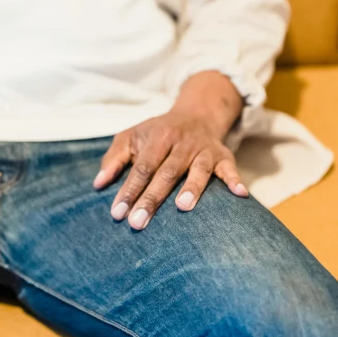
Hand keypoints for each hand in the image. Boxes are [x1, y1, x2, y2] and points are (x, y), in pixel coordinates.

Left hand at [93, 111, 247, 230]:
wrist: (196, 114)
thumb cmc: (157, 133)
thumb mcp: (131, 136)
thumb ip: (114, 158)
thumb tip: (98, 184)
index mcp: (157, 138)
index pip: (141, 167)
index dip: (129, 190)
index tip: (118, 213)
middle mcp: (181, 143)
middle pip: (165, 174)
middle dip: (151, 199)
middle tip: (138, 222)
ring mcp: (203, 150)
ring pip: (197, 170)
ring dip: (192, 188)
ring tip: (182, 207)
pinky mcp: (223, 156)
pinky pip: (230, 168)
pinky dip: (234, 180)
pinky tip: (239, 194)